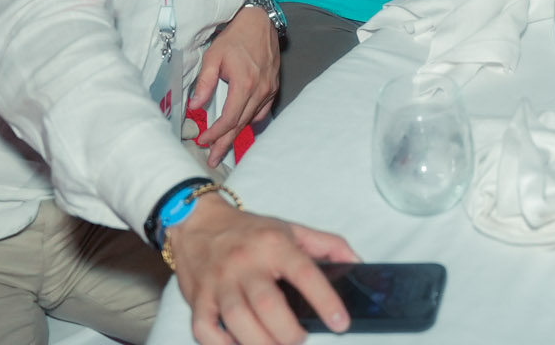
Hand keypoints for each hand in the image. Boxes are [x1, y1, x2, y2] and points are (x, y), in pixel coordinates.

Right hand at [167, 196, 356, 344]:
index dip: (325, 300)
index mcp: (274, 245)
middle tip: (299, 338)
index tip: (340, 322)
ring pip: (238, 320)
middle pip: (268, 305)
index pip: (304, 273)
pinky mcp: (198, 298)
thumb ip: (328, 245)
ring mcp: (219, 282)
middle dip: (288, 332)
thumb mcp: (291, 229)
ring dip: (261, 342)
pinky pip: (204, 329)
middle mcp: (246, 263)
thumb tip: (357, 263)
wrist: (197, 221)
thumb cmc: (249, 230)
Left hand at [191, 5, 279, 167]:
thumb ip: (205, 82)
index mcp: (245, 83)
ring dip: (237, 135)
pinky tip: (241, 126)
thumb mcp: (213, 56)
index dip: (215, 134)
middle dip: (225, 144)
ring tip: (223, 148)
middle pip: (240, 125)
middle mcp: (260, 90)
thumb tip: (196, 106)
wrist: (260, 22)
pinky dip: (250, 121)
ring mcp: (269, 89)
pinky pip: (262, 111)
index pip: (229, 119)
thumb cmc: (235, 37)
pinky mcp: (273, 86)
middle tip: (213, 159)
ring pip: (251, 120)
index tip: (202, 141)